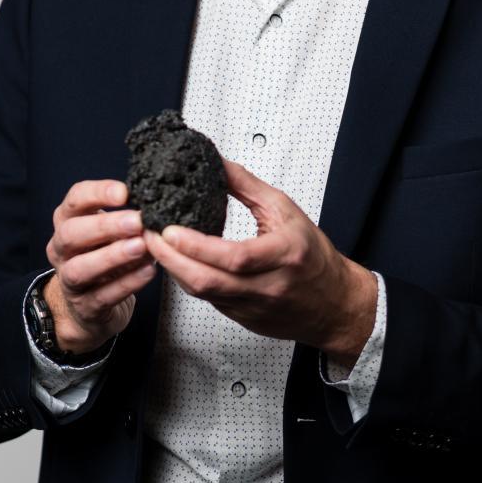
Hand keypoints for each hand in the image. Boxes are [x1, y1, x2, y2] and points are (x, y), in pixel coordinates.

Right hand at [44, 179, 154, 352]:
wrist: (88, 306)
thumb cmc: (102, 256)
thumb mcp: (108, 233)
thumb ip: (125, 218)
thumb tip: (156, 206)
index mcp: (67, 222)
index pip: (75, 200)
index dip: (98, 193)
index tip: (125, 192)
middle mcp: (61, 250)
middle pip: (71, 234)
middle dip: (104, 226)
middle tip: (136, 221)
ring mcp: (69, 281)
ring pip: (81, 268)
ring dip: (113, 256)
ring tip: (141, 246)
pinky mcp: (85, 307)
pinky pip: (103, 295)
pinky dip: (127, 283)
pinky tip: (148, 271)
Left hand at [144, 160, 376, 362]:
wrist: (333, 303)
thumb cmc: (312, 255)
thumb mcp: (286, 211)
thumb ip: (247, 186)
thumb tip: (216, 163)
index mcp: (284, 255)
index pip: (234, 256)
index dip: (197, 245)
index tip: (170, 229)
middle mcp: (268, 286)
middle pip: (208, 281)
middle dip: (170, 259)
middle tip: (147, 235)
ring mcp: (253, 307)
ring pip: (202, 293)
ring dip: (173, 269)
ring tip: (153, 245)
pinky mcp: (242, 319)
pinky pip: (207, 300)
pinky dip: (188, 280)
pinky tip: (175, 262)